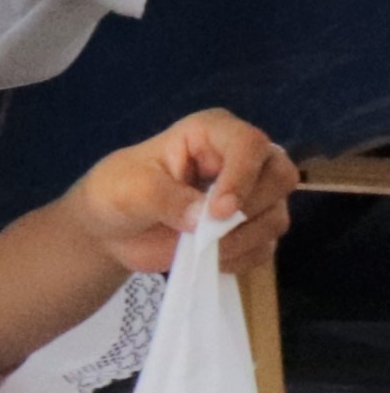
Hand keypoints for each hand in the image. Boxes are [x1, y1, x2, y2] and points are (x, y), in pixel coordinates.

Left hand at [72, 106, 296, 274]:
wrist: (112, 229)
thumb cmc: (118, 193)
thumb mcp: (130, 190)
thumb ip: (166, 199)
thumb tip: (204, 220)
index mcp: (212, 133)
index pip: (250, 144)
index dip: (242, 176)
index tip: (218, 211)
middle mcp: (241, 159)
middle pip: (280, 176)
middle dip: (248, 210)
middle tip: (208, 232)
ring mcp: (250, 195)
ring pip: (276, 216)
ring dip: (241, 240)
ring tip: (199, 248)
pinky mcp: (249, 229)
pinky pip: (265, 247)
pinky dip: (241, 258)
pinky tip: (209, 259)